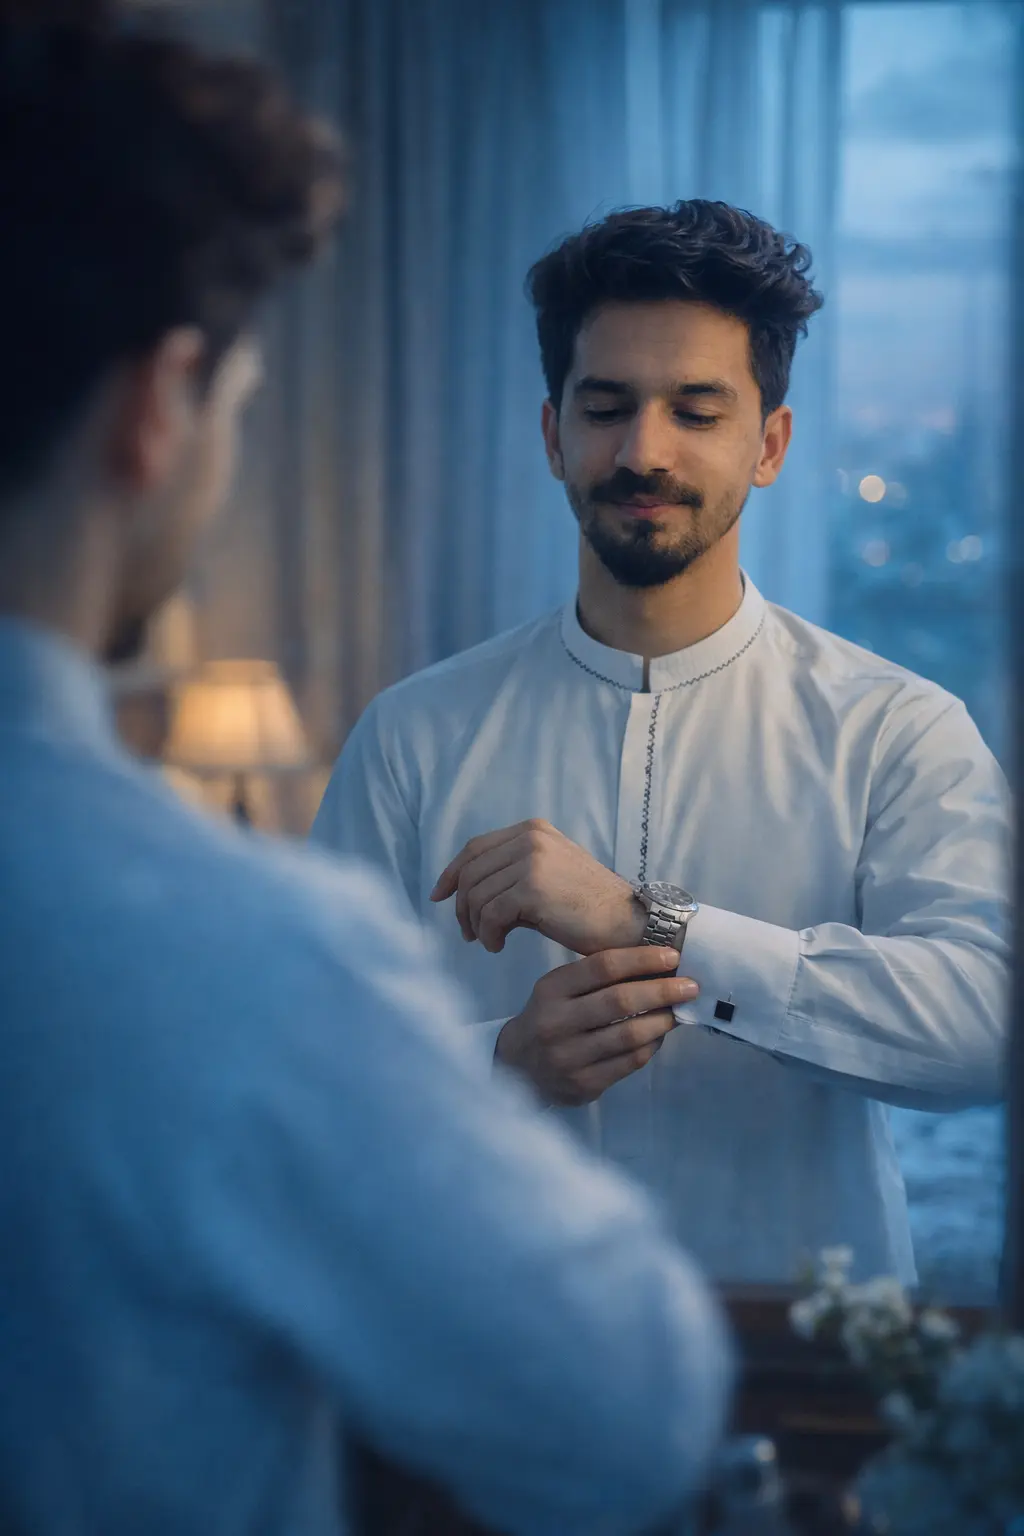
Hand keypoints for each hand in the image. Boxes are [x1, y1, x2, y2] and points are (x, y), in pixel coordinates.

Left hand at [430, 819, 644, 954]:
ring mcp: (531, 860)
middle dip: (462, 906)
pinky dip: (488, 935)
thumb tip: (468, 894)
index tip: (439, 896)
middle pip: (471, 872)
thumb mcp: (548, 876)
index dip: (452, 872)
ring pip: (476, 895)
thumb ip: (511, 874)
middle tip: (468, 933)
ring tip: (490, 941)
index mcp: (533, 830)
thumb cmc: (588, 907)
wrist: (626, 922)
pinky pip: (490, 915)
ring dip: (476, 925)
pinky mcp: (532, 888)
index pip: (476, 847)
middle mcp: (530, 838)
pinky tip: (499, 946)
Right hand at [496, 946, 697, 1106]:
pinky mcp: (583, 1084)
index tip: (672, 958)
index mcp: (551, 990)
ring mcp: (569, 1057)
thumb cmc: (547, 1017)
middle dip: (662, 991)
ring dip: (662, 1021)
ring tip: (679, 1012)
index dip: (641, 959)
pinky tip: (658, 1036)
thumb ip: (595, 978)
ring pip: (629, 1035)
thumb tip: (655, 964)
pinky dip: (650, 1046)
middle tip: (691, 986)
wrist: (517, 1067)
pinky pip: (629, 1062)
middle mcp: (557, 1022)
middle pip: (620, 1001)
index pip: (602, 966)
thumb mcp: (558, 990)